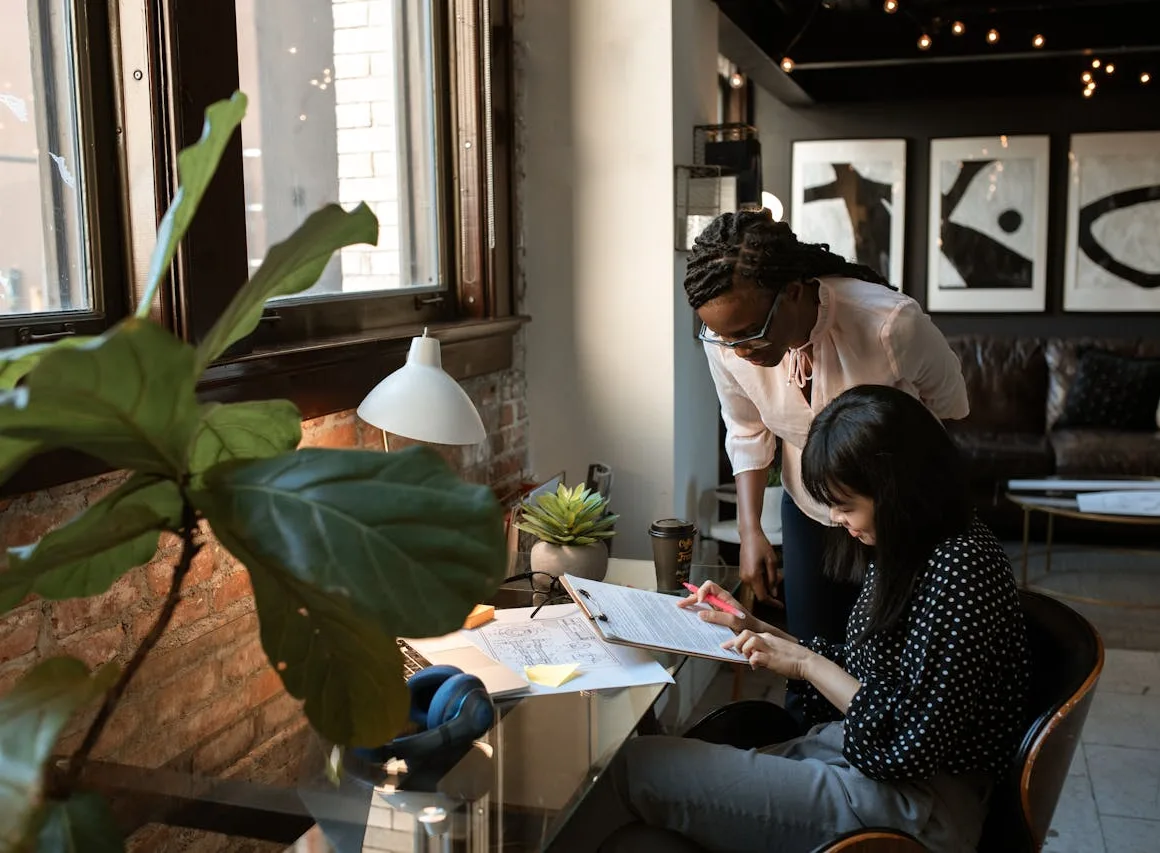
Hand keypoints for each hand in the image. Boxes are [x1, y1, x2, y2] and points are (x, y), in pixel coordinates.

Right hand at [678, 582, 797, 641]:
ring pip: (701, 600)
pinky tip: (689, 613)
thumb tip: (701, 613)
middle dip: (691, 597)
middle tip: (681, 604)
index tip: (699, 600)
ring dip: (691, 602)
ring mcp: (717, 606)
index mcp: (724, 597)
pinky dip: (696, 609)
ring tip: (681, 607)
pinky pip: (704, 608)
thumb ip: (717, 616)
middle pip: (702, 593)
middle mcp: (720, 599)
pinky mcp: (716, 613)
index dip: (702, 590)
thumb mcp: (733, 621)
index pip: (710, 586)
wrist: (753, 631)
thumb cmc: (746, 624)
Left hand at [724, 629, 810, 678]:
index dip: (734, 640)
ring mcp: (770, 648)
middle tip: (740, 654)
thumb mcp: (776, 652)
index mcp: (768, 637)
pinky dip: (753, 661)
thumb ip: (764, 654)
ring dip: (745, 650)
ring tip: (749, 659)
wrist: (808, 662)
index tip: (725, 645)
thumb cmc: (794, 659)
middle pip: (745, 633)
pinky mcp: (772, 658)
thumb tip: (753, 660)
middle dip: (738, 643)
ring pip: (750, 641)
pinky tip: (756, 666)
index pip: (747, 634)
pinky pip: (757, 656)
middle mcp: (768, 640)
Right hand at [739, 530, 780, 604]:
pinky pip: (754, 582)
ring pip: (757, 588)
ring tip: (773, 570)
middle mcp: (746, 578)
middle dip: (771, 590)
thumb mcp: (772, 561)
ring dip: (767, 584)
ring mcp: (743, 576)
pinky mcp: (743, 573)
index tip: (780, 606)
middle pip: (760, 593)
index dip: (772, 603)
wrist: (749, 535)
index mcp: (753, 576)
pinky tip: (766, 569)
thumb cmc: (760, 545)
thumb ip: (773, 579)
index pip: (763, 597)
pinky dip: (762, 580)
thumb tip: (773, 593)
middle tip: (779, 577)